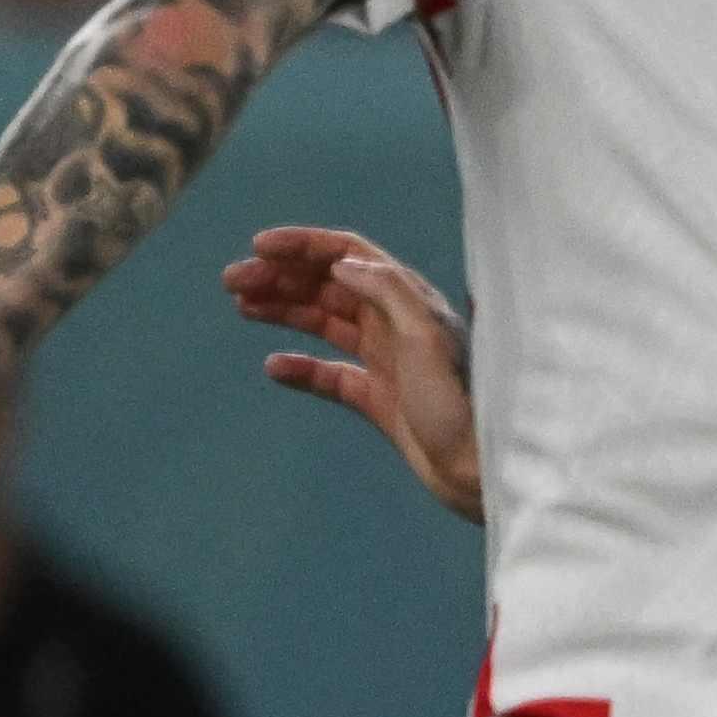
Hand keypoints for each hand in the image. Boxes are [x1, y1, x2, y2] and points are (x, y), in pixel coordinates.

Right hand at [224, 227, 481, 519]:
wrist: (484, 470)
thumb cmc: (465, 404)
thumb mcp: (428, 339)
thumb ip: (389, 294)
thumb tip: (342, 263)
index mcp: (412, 303)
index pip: (352, 257)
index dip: (305, 246)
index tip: (258, 247)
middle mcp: (399, 326)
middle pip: (330, 286)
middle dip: (281, 277)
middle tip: (231, 281)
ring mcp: (388, 362)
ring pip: (326, 324)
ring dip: (284, 310)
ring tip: (241, 305)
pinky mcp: (380, 400)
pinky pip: (332, 376)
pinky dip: (302, 369)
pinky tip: (275, 367)